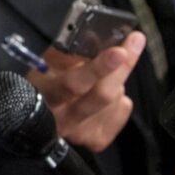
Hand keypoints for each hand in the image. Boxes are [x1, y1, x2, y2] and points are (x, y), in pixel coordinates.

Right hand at [29, 32, 143, 152]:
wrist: (41, 114)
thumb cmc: (45, 82)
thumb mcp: (48, 62)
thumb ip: (70, 50)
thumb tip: (98, 34)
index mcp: (47, 96)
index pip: (73, 83)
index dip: (99, 67)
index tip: (119, 51)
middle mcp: (61, 119)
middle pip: (102, 95)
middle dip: (121, 68)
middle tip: (133, 43)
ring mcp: (79, 133)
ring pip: (115, 99)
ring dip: (115, 81)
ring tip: (102, 77)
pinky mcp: (95, 140)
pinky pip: (123, 109)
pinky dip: (120, 98)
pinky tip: (106, 98)